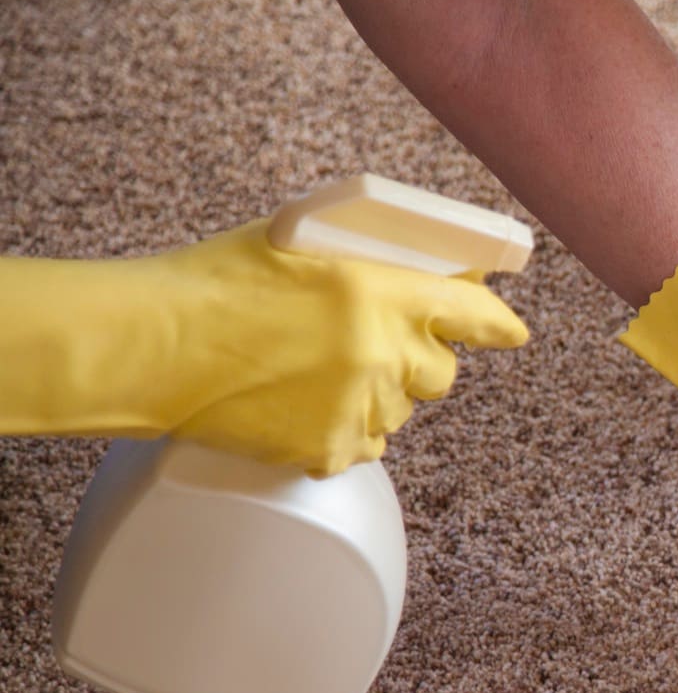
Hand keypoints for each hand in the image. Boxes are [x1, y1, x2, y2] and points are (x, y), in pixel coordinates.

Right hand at [1, 221, 528, 474]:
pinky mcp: (329, 449)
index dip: (495, 323)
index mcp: (375, 293)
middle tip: (373, 348)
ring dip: (377, 394)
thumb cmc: (213, 286)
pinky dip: (342, 428)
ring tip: (314, 372)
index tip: (511, 331)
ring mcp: (357, 406)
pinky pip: (363, 444)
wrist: (152, 347)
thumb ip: (369, 261)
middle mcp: (378, 354)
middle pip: (441, 373)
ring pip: (402, 410)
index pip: (469, 312)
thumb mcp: (299, 243)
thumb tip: (427, 272)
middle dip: (418, 360)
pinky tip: (297, 403)